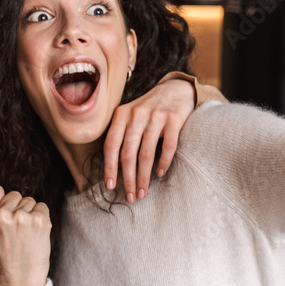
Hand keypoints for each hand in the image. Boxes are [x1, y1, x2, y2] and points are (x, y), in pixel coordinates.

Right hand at [0, 186, 51, 285]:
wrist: (21, 276)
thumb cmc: (5, 254)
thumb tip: (1, 192)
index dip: (2, 202)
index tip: (5, 215)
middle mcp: (1, 214)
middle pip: (15, 194)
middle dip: (17, 208)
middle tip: (16, 230)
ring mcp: (21, 217)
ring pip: (29, 201)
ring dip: (29, 213)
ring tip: (25, 233)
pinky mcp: (39, 220)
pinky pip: (42, 207)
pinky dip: (41, 217)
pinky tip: (35, 232)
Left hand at [103, 76, 195, 201]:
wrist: (175, 89)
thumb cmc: (149, 109)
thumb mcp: (130, 116)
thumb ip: (121, 134)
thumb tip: (112, 167)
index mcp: (121, 115)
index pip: (111, 145)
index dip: (109, 167)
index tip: (110, 186)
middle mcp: (136, 115)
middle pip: (128, 153)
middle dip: (128, 178)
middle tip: (130, 196)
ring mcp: (156, 116)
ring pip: (146, 153)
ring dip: (143, 177)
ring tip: (143, 192)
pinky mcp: (174, 119)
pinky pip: (168, 146)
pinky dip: (163, 162)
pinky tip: (160, 173)